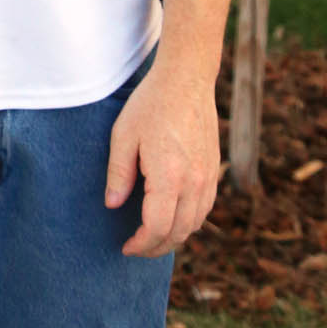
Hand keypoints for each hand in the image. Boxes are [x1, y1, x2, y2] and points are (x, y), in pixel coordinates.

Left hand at [105, 61, 220, 257]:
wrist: (187, 80)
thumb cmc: (151, 104)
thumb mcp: (123, 134)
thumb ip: (118, 173)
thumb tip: (113, 205)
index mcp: (169, 176)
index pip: (157, 228)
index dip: (141, 244)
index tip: (125, 247)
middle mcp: (194, 182)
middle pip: (178, 233)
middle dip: (155, 247)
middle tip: (135, 247)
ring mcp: (208, 178)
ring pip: (195, 225)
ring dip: (174, 238)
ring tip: (151, 237)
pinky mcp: (214, 171)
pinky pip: (205, 210)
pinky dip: (189, 223)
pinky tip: (172, 218)